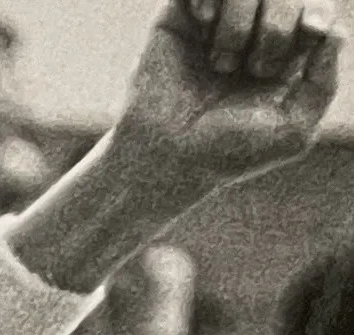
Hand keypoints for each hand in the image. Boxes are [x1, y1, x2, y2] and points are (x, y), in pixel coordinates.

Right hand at [115, 0, 339, 193]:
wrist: (166, 157)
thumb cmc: (227, 151)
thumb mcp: (292, 132)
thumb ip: (324, 84)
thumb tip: (331, 29)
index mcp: (286, 52)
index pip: (314, 6)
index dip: (316, 7)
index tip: (310, 28)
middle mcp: (255, 29)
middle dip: (276, 26)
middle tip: (255, 68)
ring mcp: (219, 20)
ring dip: (239, 24)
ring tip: (221, 63)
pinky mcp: (183, 14)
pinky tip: (203, 22)